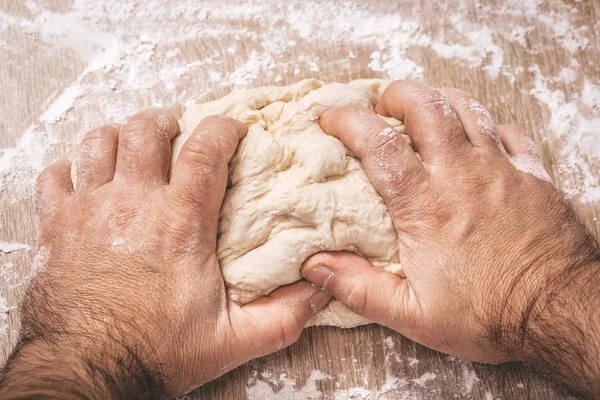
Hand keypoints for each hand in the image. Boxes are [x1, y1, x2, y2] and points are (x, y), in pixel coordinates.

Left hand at [0, 109, 329, 397]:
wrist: (87, 373)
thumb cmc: (155, 353)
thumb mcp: (234, 340)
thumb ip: (284, 314)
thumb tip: (321, 289)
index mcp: (180, 223)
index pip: (205, 150)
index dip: (222, 128)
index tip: (232, 129)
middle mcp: (133, 204)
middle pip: (145, 130)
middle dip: (166, 121)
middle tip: (176, 130)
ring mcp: (89, 210)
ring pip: (98, 142)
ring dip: (118, 136)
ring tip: (132, 145)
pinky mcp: (57, 227)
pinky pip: (54, 175)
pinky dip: (69, 168)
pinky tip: (82, 178)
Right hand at [302, 81, 599, 394]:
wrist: (557, 312)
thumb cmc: (485, 314)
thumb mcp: (411, 313)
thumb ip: (358, 287)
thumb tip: (313, 265)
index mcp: (424, 202)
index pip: (377, 142)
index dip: (347, 121)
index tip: (330, 119)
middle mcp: (460, 173)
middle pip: (425, 105)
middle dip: (396, 94)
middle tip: (382, 106)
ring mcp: (500, 168)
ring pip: (466, 108)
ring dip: (438, 101)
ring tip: (423, 112)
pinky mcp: (532, 174)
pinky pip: (508, 131)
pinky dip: (486, 126)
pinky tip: (477, 140)